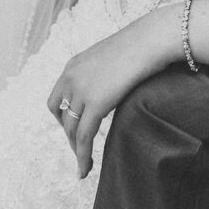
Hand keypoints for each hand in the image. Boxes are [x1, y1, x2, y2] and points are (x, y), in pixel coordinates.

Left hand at [47, 13, 171, 178]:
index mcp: (74, 65)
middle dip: (70, 135)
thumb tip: (108, 88)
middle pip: (62, 116)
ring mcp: (81, 90)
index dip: (63, 117)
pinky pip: (84, 137)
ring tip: (84, 165)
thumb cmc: (141, 44)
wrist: (151, 39)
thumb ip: (101, 74)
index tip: (74, 128)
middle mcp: (71, 77)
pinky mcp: (95, 104)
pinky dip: (83, 156)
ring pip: (71, 130)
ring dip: (77, 150)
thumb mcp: (111, 57)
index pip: (57, 99)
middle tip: (82, 148)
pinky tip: (85, 169)